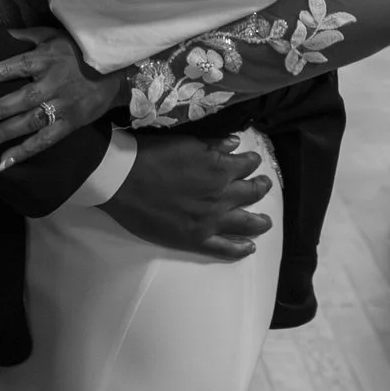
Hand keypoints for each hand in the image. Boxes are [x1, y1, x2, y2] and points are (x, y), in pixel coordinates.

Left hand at [0, 27, 119, 168]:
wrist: (115, 71)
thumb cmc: (78, 52)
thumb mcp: (54, 37)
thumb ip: (26, 36)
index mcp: (49, 59)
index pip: (22, 64)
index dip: (1, 71)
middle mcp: (54, 84)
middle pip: (22, 99)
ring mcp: (62, 106)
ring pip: (29, 122)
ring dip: (3, 134)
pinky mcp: (69, 124)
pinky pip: (44, 140)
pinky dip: (24, 152)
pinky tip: (3, 162)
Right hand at [101, 131, 274, 261]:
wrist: (123, 180)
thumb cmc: (151, 155)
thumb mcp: (186, 142)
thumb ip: (213, 145)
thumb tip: (235, 144)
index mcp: (219, 168)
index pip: (246, 165)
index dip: (252, 162)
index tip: (253, 162)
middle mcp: (221, 195)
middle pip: (252, 193)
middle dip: (261, 188)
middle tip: (264, 186)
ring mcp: (211, 220)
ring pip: (247, 223)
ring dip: (260, 221)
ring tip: (266, 221)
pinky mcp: (196, 239)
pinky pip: (225, 248)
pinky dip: (240, 249)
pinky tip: (249, 247)